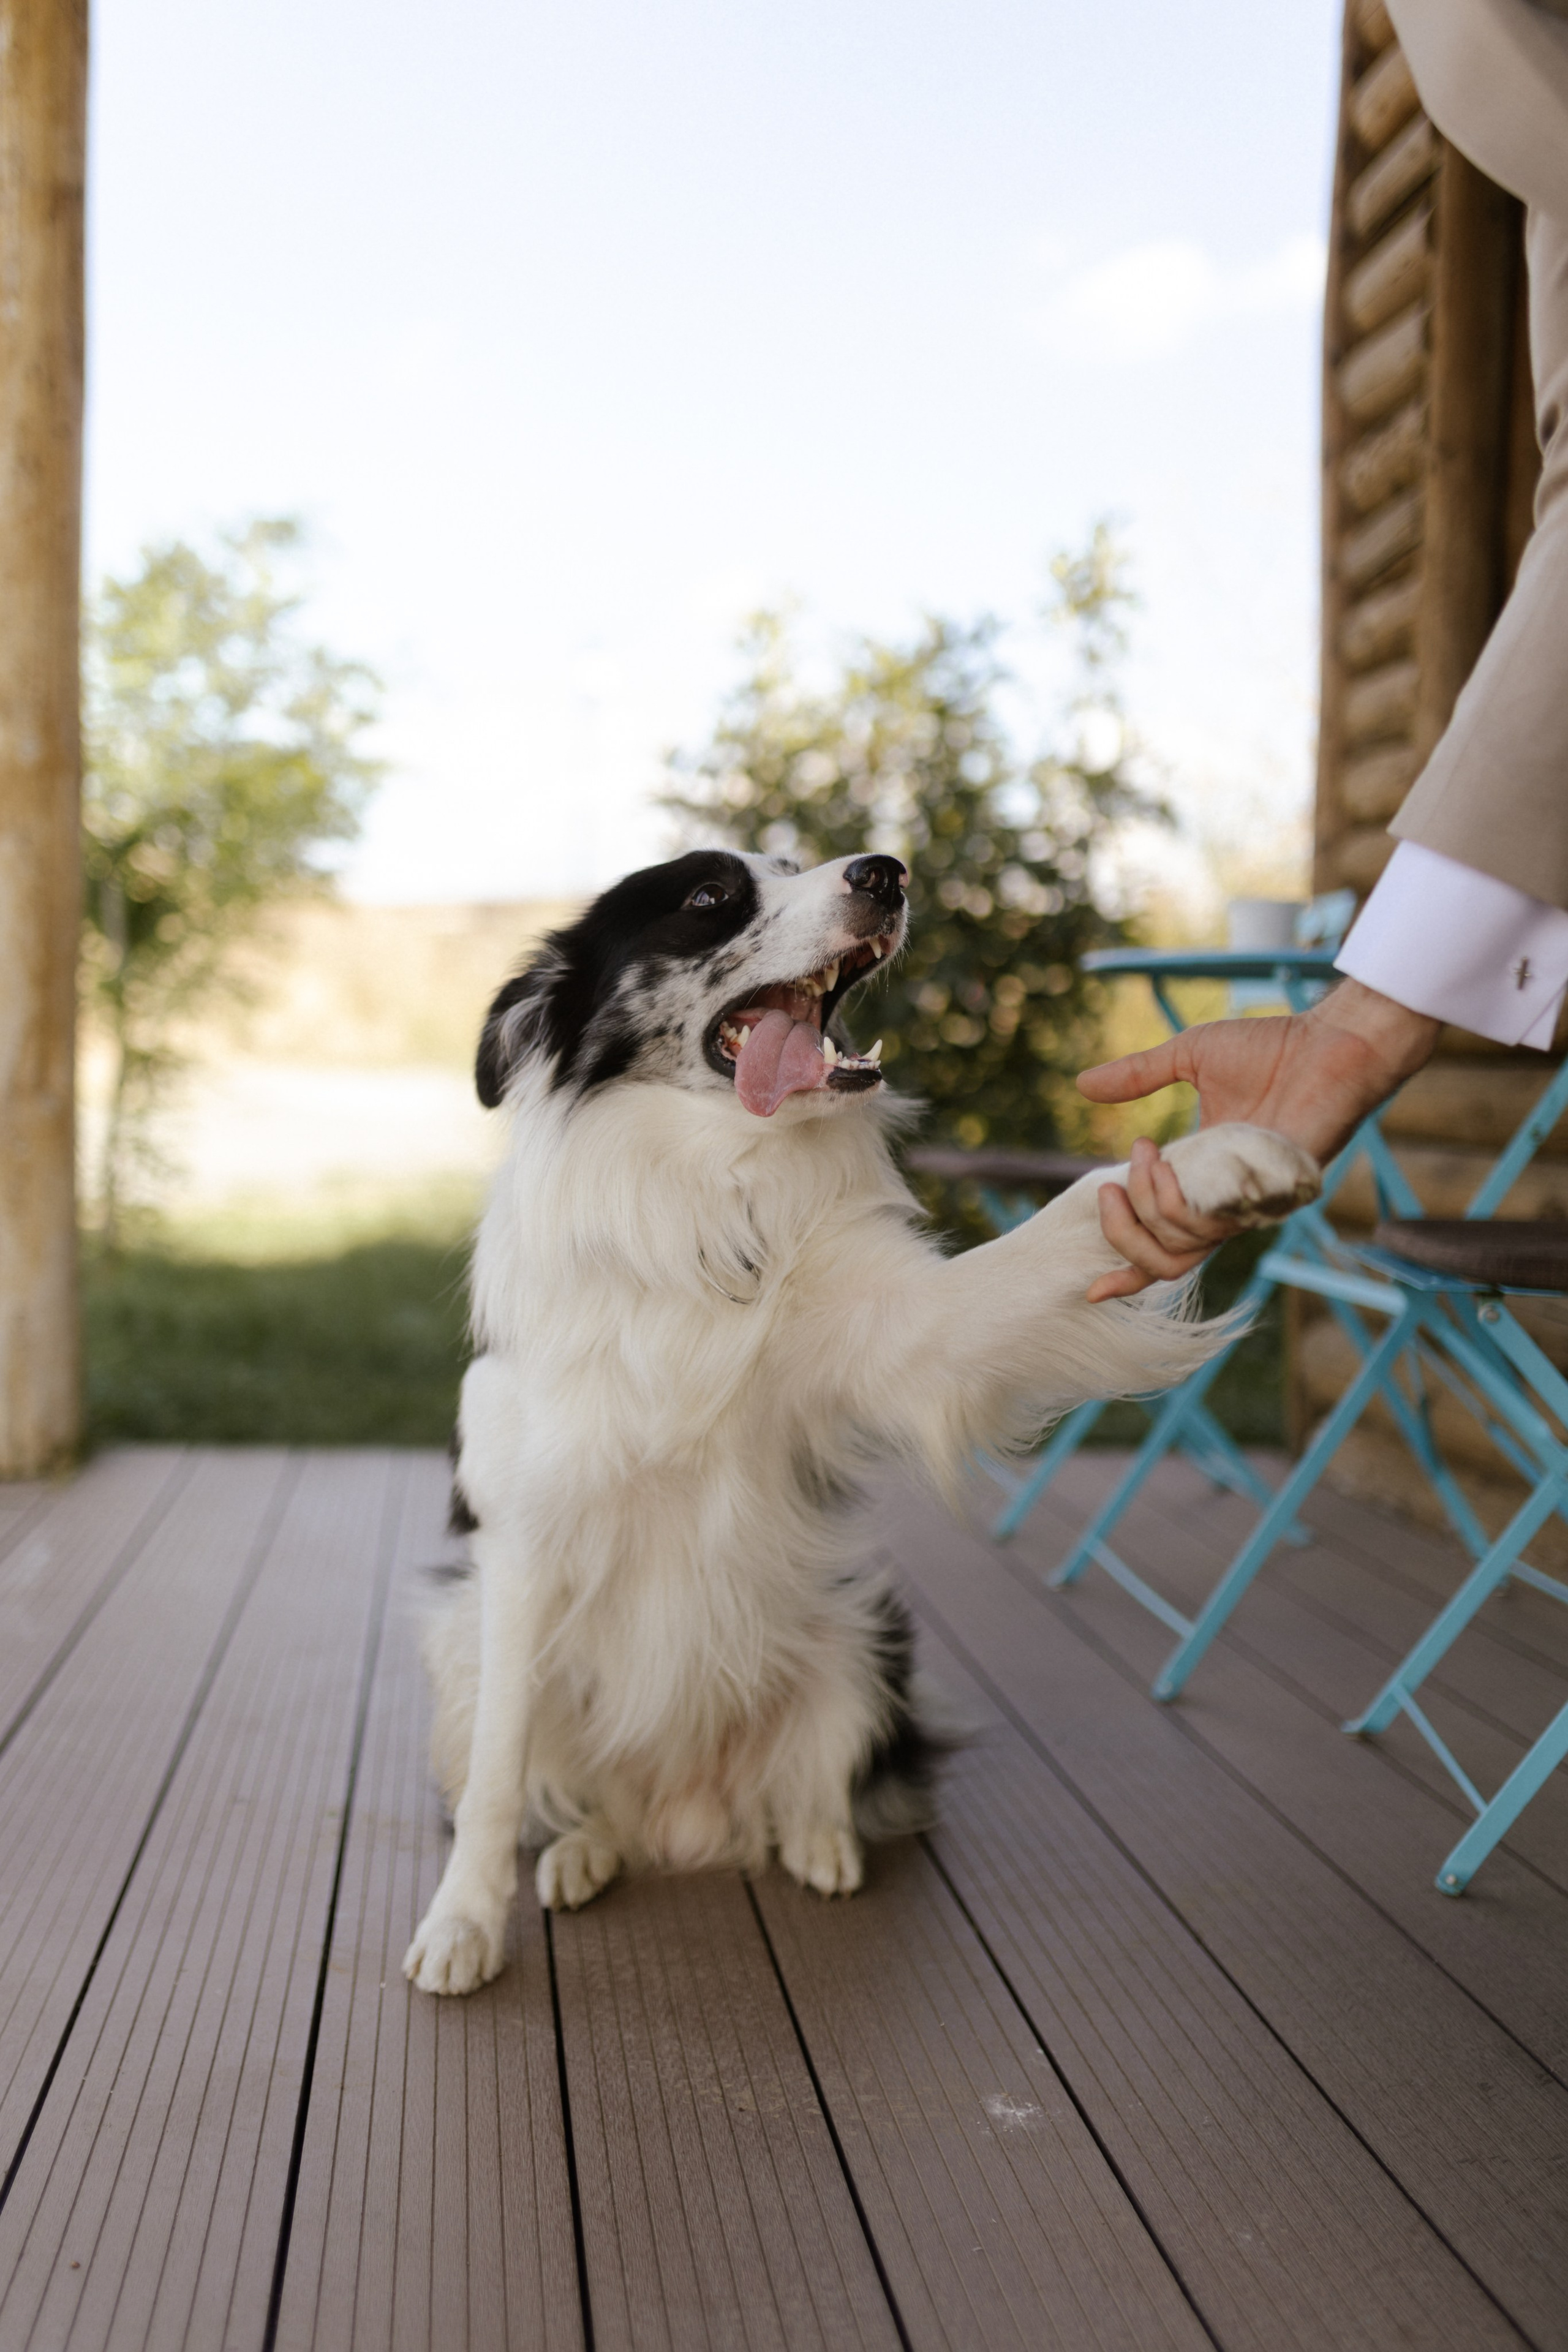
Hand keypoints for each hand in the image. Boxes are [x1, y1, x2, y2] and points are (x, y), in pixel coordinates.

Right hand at [1078, 978, 1437, 1299]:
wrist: (1329, 1041)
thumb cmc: (1268, 1048)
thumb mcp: (1188, 1058)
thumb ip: (1138, 1076)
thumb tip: (1082, 1084)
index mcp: (1203, 1180)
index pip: (1165, 1242)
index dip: (1129, 1271)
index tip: (1092, 1289)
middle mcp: (1226, 1203)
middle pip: (1165, 1261)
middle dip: (1122, 1233)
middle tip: (1109, 1187)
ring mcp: (1250, 1204)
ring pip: (1183, 1243)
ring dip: (1148, 1203)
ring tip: (1145, 1153)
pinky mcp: (1274, 1198)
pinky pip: (1216, 1224)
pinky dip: (1179, 1199)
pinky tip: (1168, 1159)